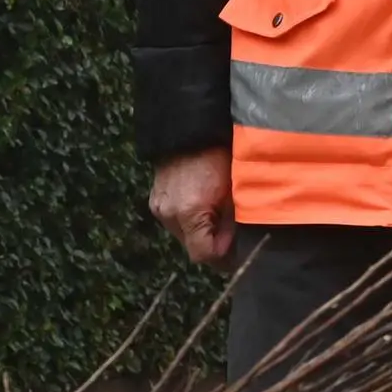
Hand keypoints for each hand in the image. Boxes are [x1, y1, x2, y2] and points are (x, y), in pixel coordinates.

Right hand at [148, 147, 234, 265]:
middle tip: (232, 233)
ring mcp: (158, 208)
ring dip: (200, 231)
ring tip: (219, 215)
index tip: (236, 254)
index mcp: (190, 213)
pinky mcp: (154, 201)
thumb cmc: (219, 158)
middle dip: (212, 244)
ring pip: (183, 234)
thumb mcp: (233, 191)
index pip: (202, 254)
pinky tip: (204, 205)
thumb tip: (231, 247)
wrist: (189, 133)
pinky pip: (175, 220)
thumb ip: (232, 222)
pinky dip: (190, 219)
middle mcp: (169, 215)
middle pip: (191, 246)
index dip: (221, 258)